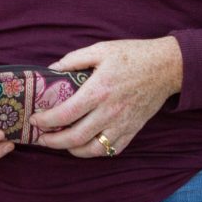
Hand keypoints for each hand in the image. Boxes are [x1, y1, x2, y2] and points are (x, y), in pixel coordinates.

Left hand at [30, 36, 182, 158]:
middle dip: (53, 142)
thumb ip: (73, 59)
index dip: (46, 120)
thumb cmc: (132, 55)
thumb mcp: (100, 49)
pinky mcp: (134, 130)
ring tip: (61, 144)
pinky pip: (112, 149)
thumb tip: (52, 69)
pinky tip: (85, 145)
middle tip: (41, 138)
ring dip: (72, 150)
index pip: (65, 114)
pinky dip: (96, 152)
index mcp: (99, 91)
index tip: (35, 119)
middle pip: (75, 137)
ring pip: (93, 149)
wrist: (167, 66)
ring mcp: (123, 124)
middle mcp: (110, 111)